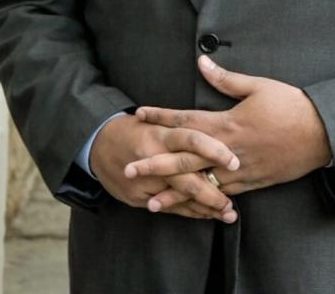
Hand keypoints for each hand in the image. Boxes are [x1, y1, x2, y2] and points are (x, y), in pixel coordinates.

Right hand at [89, 112, 239, 221]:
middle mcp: (153, 157)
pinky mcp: (138, 198)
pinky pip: (169, 208)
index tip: (235, 161)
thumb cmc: (139, 127)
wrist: (99, 143)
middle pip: (186, 176)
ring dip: (205, 206)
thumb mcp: (160, 119)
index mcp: (161, 133)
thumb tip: (222, 130)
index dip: (214, 150)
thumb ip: (186, 126)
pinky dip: (190, 212)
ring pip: (179, 197)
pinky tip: (209, 215)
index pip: (191, 140)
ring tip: (229, 213)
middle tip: (234, 200)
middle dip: (212, 191)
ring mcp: (145, 181)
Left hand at [130, 56, 331, 203]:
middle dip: (155, 164)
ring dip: (175, 193)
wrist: (322, 133)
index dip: (161, 117)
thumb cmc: (291, 105)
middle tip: (130, 169)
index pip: (186, 121)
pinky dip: (204, 202)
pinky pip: (224, 195)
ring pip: (201, 184)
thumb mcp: (258, 85)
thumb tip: (201, 62)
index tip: (139, 114)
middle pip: (185, 159)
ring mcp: (241, 170)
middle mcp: (228, 150)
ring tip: (151, 200)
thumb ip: (226, 79)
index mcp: (228, 123)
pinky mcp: (253, 182)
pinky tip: (191, 208)